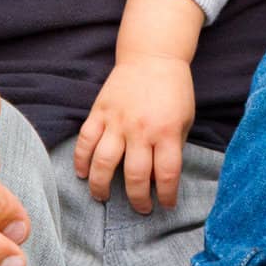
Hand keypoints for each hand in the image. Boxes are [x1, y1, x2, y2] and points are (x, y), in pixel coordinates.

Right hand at [74, 56, 193, 213]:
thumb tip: (160, 179)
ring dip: (101, 186)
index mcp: (166, 130)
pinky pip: (85, 141)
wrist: (153, 56)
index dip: (166, 196)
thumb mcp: (185, 118)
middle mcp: (141, 128)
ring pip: (103, 162)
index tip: (165, 206)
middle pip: (135, 175)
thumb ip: (173, 147)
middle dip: (137, 199)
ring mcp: (117, 120)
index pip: (166, 174)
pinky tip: (82, 173)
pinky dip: (81, 160)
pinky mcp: (100, 112)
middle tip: (139, 208)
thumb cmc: (174, 90)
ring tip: (103, 197)